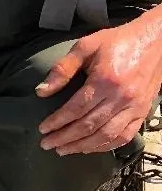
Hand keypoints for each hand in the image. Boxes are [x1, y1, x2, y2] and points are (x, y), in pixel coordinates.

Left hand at [36, 14, 161, 155]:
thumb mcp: (86, 46)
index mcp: (105, 80)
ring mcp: (134, 107)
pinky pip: (124, 136)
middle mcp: (121, 97)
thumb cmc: (118, 41)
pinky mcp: (143, 111)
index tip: (42, 130)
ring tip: (63, 150)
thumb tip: (41, 91)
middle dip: (64, 138)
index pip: (76, 109)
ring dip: (81, 146)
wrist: (157, 40)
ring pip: (105, 135)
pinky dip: (105, 146)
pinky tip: (88, 148)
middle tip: (47, 144)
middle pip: (88, 126)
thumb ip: (63, 68)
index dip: (57, 122)